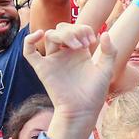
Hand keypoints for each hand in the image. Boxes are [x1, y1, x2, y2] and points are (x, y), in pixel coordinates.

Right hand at [24, 24, 119, 138]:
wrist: (82, 110)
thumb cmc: (94, 93)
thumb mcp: (106, 70)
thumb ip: (109, 51)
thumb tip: (104, 32)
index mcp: (79, 51)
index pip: (76, 28)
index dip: (83, 28)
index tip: (92, 41)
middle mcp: (64, 53)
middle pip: (61, 29)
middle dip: (73, 30)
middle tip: (84, 44)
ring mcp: (53, 60)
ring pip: (50, 36)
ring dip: (63, 35)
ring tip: (76, 46)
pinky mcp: (42, 69)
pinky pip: (29, 52)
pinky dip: (29, 40)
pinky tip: (39, 34)